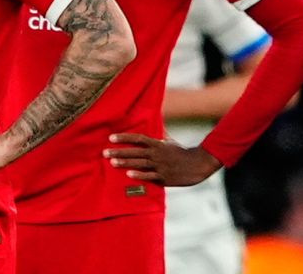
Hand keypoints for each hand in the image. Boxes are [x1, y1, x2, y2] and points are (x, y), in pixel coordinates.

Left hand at [103, 133, 221, 186]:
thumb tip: (152, 125)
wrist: (198, 165)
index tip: (111, 138)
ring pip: (139, 163)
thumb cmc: (181, 153)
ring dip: (125, 162)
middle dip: (119, 152)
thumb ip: (158, 136)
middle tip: (105, 152)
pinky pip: (149, 176)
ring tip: (112, 163)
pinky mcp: (164, 177)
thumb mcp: (169, 142)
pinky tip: (128, 174)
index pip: (138, 138)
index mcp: (158, 144)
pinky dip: (139, 175)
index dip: (124, 137)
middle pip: (135, 151)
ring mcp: (160, 166)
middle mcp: (157, 154)